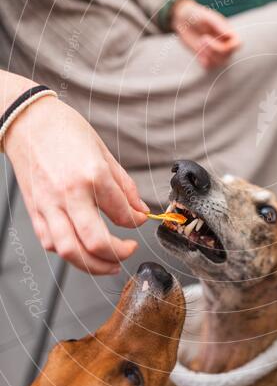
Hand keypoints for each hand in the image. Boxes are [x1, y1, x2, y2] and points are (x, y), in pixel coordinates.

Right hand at [4, 97, 147, 274]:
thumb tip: (140, 209)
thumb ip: (124, 185)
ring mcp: (49, 205)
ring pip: (70, 251)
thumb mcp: (103, 152)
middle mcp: (69, 194)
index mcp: (92, 175)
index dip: (136, 222)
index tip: (140, 221)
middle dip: (118, 254)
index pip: (121, 213)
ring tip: (109, 264)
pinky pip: (50, 243)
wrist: (28, 121)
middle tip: (128, 251)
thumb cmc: (64, 130)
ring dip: (94, 265)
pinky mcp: (35, 211)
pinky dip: (68, 252)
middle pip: (95, 242)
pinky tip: (82, 250)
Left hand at [171, 0, 240, 69]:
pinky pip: (210, 66)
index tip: (212, 38)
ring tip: (199, 43)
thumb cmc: (197, 15)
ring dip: (208, 55)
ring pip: (219, 63)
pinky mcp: (207, 58)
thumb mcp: (207, 17)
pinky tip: (198, 52)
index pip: (237, 44)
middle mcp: (225, 43)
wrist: (183, 20)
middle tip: (202, 39)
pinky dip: (203, 61)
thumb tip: (228, 34)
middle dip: (214, 50)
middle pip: (227, 55)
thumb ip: (218, 25)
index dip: (228, 46)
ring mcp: (216, 52)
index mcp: (228, 32)